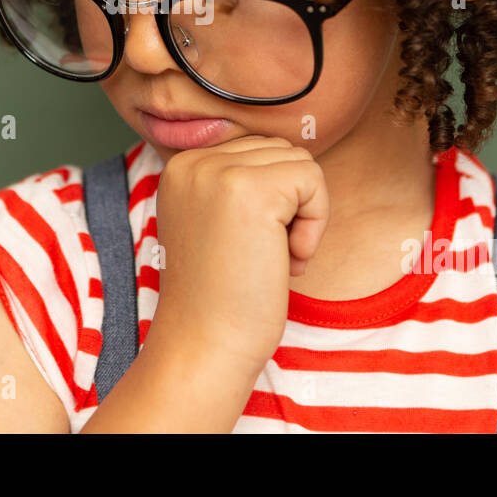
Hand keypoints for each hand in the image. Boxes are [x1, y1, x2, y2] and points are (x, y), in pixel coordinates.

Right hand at [145, 135, 330, 378]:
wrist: (205, 344)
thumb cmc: (221, 296)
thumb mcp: (214, 223)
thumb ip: (239, 183)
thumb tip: (293, 160)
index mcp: (182, 166)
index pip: (258, 152)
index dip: (272, 203)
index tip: (249, 248)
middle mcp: (194, 161)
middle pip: (280, 152)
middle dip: (290, 205)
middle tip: (265, 256)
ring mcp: (218, 171)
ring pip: (301, 162)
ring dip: (304, 215)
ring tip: (274, 257)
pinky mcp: (252, 190)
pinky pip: (313, 180)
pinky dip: (314, 224)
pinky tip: (286, 259)